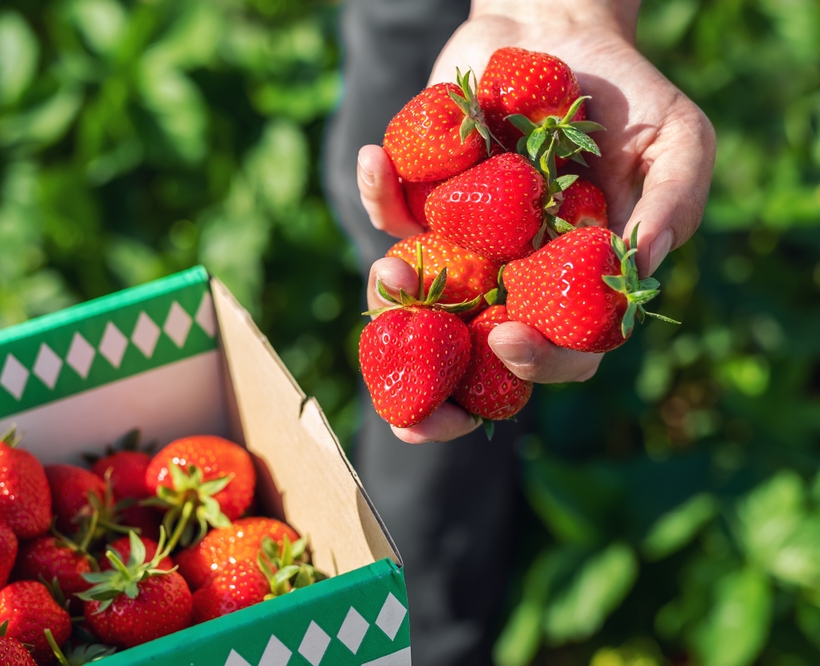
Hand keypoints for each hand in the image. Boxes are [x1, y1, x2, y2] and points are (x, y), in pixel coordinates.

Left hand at [360, 0, 715, 442]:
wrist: (560, 30)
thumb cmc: (626, 91)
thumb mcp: (677, 138)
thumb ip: (673, 201)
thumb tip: (641, 262)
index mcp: (572, 283)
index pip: (559, 349)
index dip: (536, 364)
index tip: (507, 340)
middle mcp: (513, 276)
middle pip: (474, 357)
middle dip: (436, 398)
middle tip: (406, 414)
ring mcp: (463, 243)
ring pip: (418, 301)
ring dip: (392, 300)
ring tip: (387, 272)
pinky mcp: (422, 201)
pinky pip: (390, 214)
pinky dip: (377, 193)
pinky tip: (374, 159)